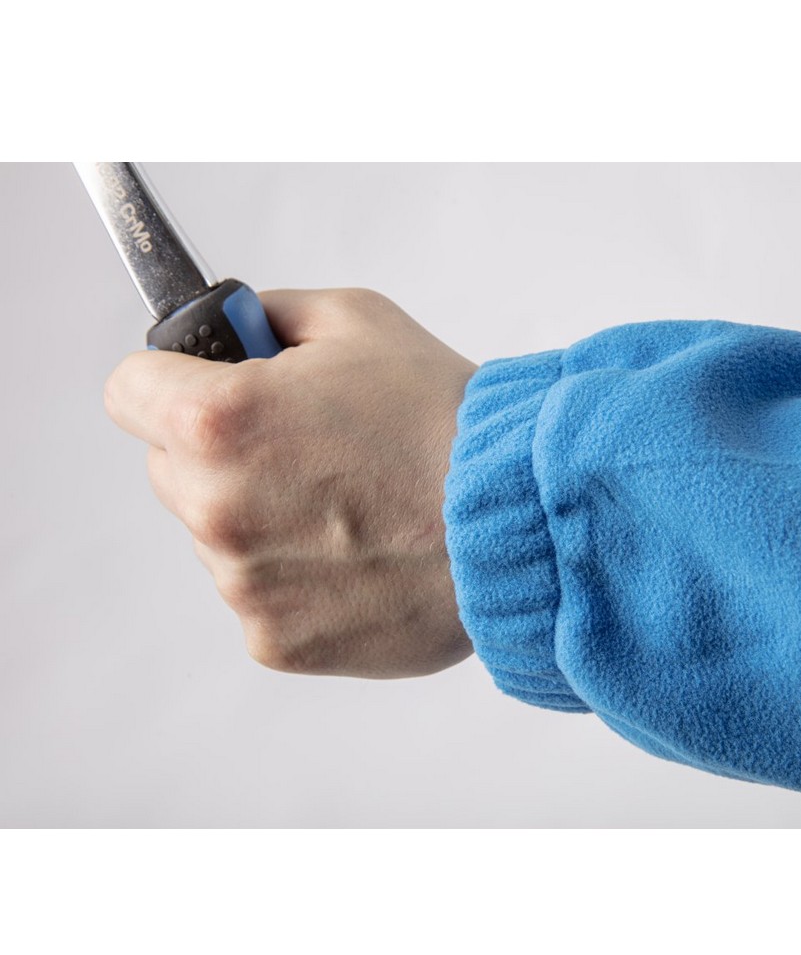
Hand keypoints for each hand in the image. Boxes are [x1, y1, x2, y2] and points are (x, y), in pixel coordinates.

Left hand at [104, 288, 477, 677]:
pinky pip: (259, 596)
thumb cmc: (447, 420)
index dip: (170, 381)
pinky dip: (296, 578)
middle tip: (308, 449)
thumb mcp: (358, 320)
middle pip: (171, 470)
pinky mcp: (276, 641)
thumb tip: (231, 330)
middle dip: (221, 453)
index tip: (203, 388)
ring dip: (262, 520)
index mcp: (220, 418)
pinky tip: (359, 557)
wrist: (518, 519)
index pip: (129, 391)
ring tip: (351, 508)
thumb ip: (268, 314)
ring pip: (217, 538)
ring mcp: (243, 585)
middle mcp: (216, 508)